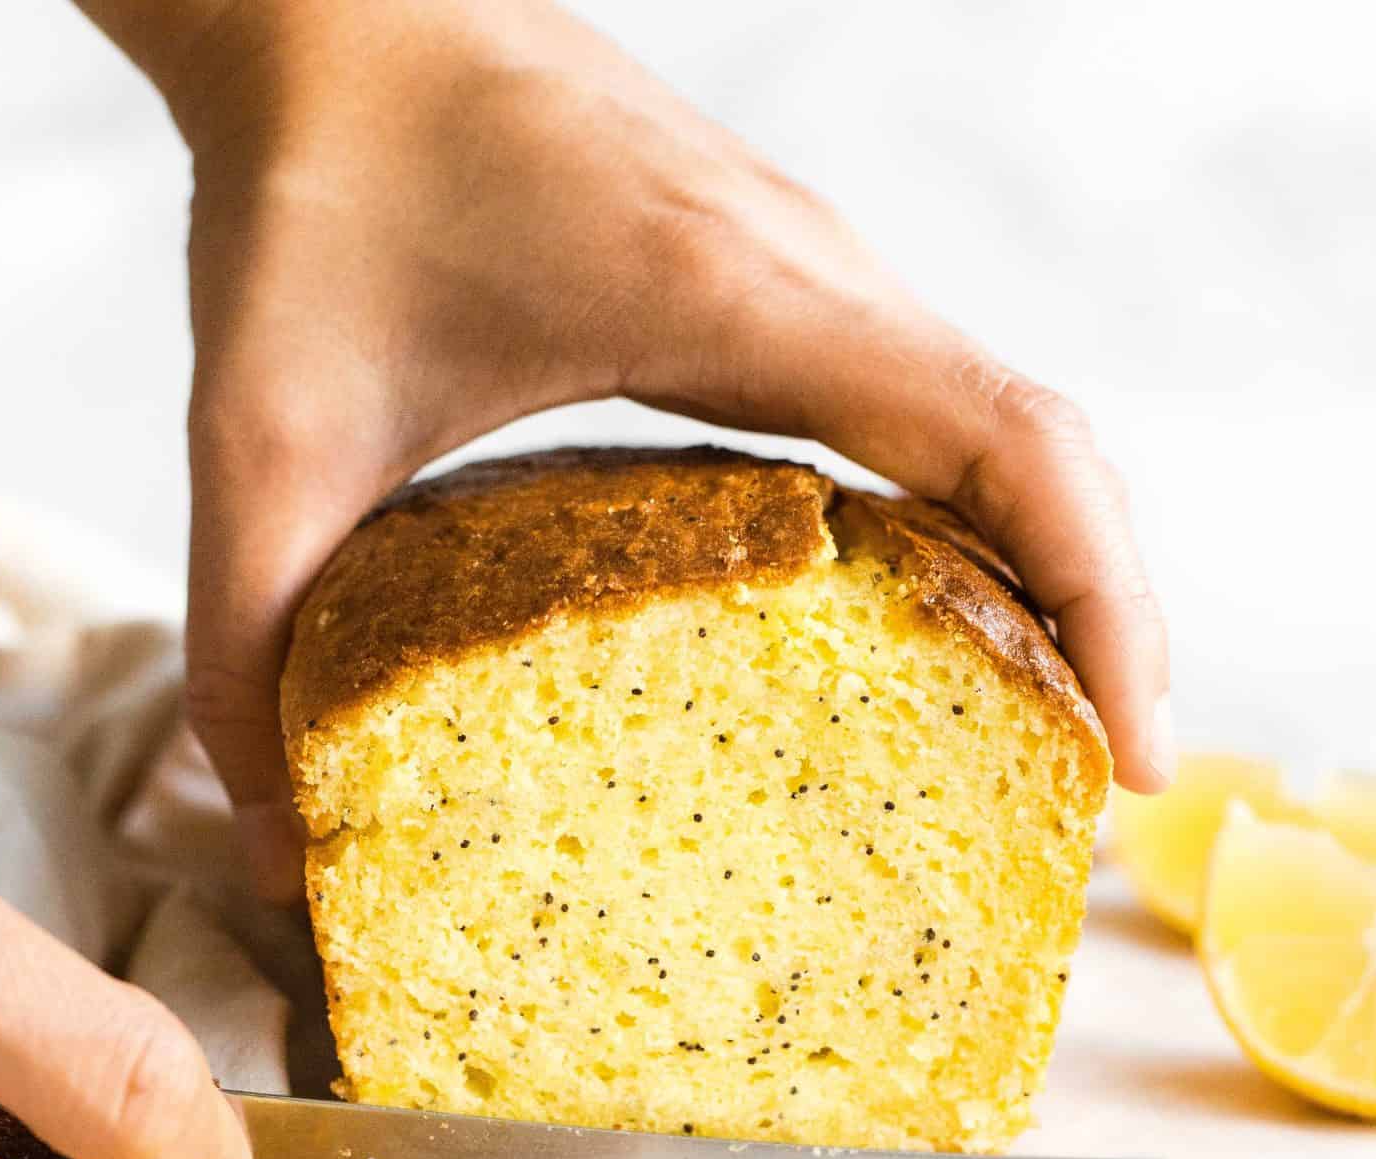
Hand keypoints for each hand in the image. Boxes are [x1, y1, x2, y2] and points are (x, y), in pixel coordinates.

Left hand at [84, 0, 1171, 900]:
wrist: (328, 10)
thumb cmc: (312, 191)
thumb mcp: (258, 435)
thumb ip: (246, 648)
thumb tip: (277, 856)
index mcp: (734, 298)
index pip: (1004, 437)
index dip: (1103, 596)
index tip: (1130, 749)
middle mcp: (812, 277)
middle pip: (1047, 450)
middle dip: (1106, 621)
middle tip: (1091, 795)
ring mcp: (811, 278)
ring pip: (1007, 427)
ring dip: (1057, 574)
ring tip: (1046, 742)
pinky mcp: (779, 293)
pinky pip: (932, 413)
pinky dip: (978, 528)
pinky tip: (939, 640)